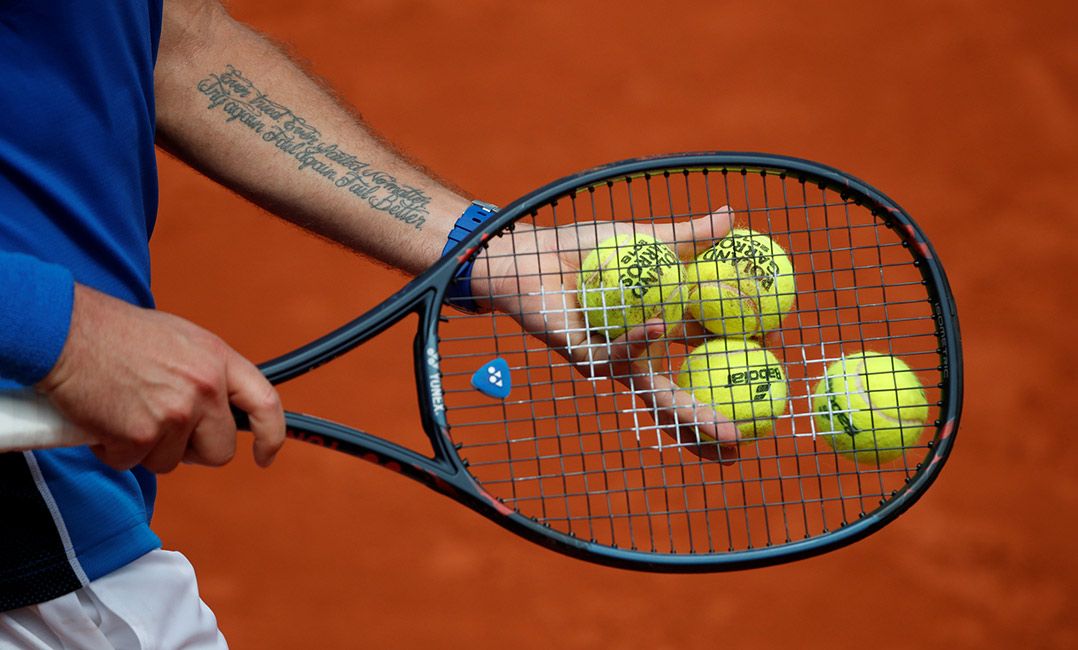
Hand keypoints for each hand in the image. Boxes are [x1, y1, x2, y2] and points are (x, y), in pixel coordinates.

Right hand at [36, 284, 285, 472]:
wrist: (64, 331)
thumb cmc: (113, 333)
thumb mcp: (179, 340)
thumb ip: (205, 373)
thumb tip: (218, 407)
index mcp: (217, 359)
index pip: (265, 403)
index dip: (271, 435)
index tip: (265, 455)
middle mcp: (205, 387)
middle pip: (219, 450)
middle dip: (191, 450)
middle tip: (160, 430)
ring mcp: (175, 413)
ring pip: (171, 461)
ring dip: (145, 447)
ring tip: (124, 411)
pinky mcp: (141, 434)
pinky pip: (131, 463)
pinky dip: (113, 450)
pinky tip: (102, 419)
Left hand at [470, 208, 738, 461]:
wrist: (531, 254)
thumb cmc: (585, 250)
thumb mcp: (645, 238)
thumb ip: (687, 235)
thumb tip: (734, 215)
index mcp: (663, 329)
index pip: (710, 354)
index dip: (741, 363)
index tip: (776, 361)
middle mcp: (643, 353)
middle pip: (686, 395)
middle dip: (717, 423)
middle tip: (751, 440)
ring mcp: (615, 360)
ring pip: (658, 395)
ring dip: (691, 415)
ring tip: (724, 430)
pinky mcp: (585, 356)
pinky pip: (617, 354)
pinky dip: (639, 341)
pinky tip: (658, 329)